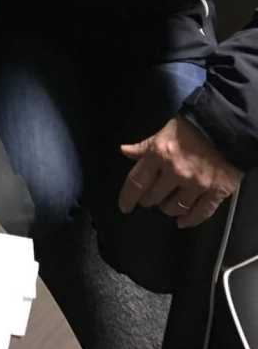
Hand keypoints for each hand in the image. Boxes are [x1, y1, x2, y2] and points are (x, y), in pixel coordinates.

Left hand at [119, 115, 242, 228]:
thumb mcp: (162, 133)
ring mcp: (196, 184)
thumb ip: (144, 146)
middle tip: (151, 197)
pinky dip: (189, 220)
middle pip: (154, 197)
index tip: (124, 206)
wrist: (224, 128)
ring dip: (168, 208)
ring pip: (174, 208)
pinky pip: (200, 213)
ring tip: (167, 204)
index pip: (136, 181)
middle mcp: (175, 172)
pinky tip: (182, 221)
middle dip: (149, 199)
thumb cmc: (191, 128)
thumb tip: (124, 151)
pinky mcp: (215, 192)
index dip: (128, 197)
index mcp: (159, 154)